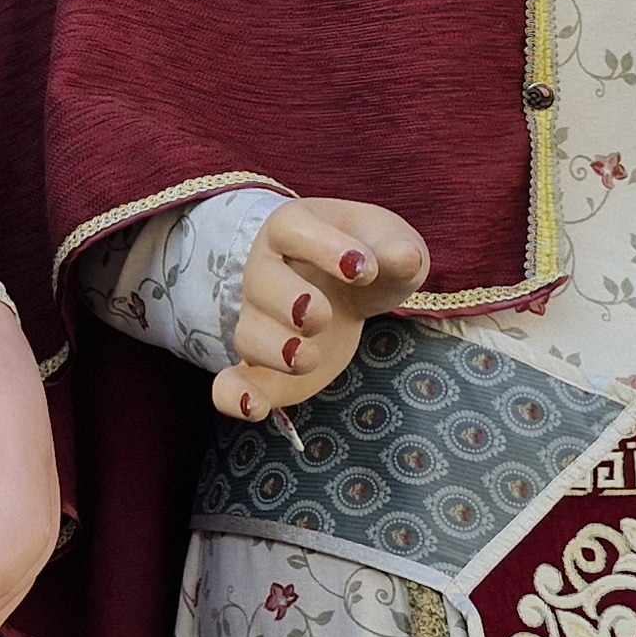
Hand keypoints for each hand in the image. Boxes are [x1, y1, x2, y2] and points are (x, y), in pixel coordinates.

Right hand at [210, 199, 431, 422]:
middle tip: (322, 316)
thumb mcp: (391, 242)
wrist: (350, 285)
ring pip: (249, 334)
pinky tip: (254, 407)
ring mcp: (260, 320)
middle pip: (261, 281)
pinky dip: (234, 396)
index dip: (322, 247)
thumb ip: (398, 249)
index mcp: (294, 229)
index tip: (364, 268)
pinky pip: (231, 382)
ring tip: (308, 359)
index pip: (292, 229)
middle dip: (288, 302)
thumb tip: (403, 258)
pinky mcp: (263, 366)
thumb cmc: (369, 253)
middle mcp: (266, 271)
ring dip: (275, 350)